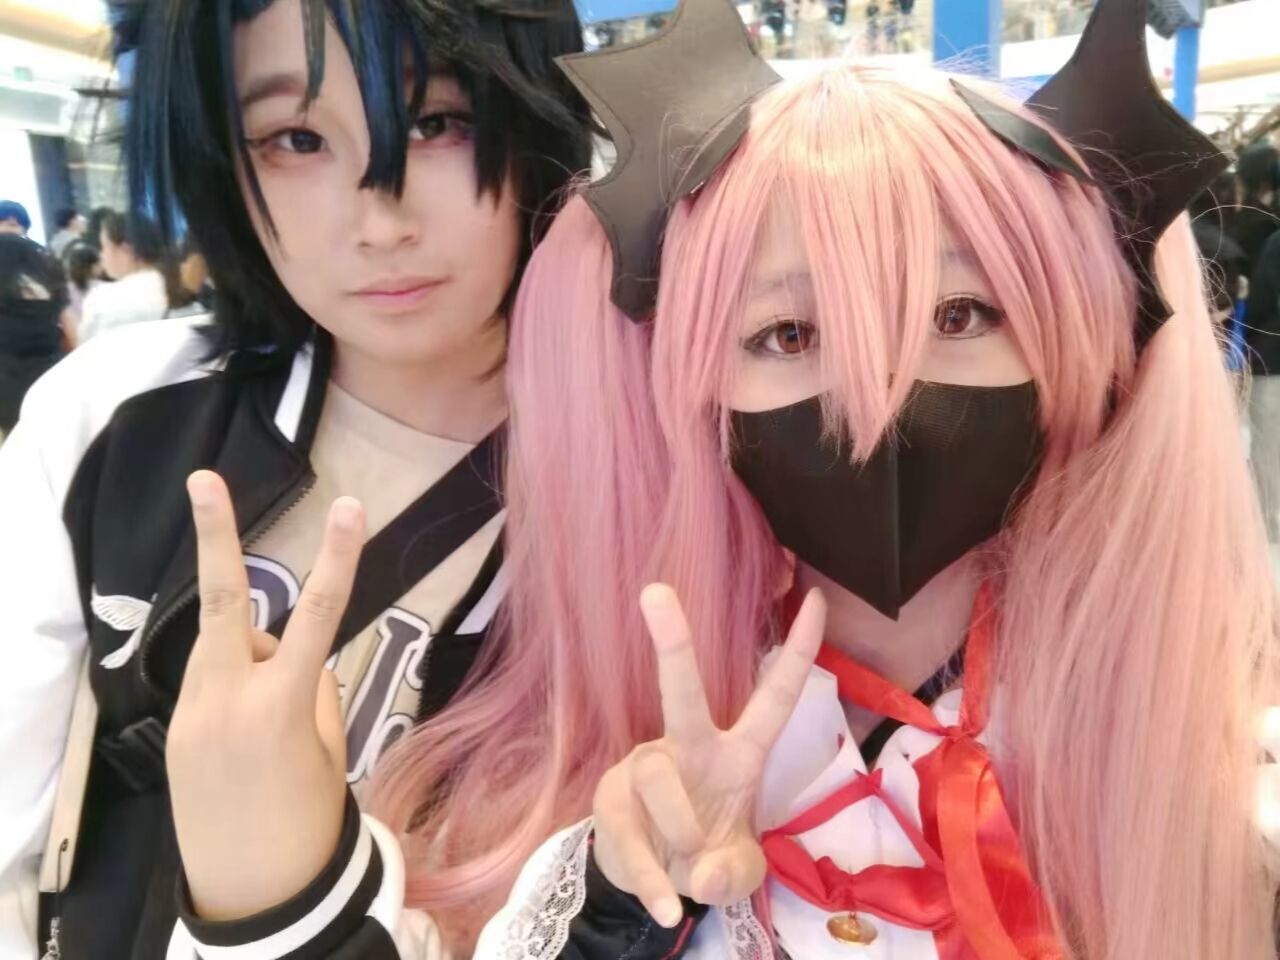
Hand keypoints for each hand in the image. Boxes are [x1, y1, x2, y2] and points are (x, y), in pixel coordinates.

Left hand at [167, 471, 364, 920]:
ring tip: (275, 724)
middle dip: (214, 536)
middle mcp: (224, 697)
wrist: (252, 892)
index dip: (340, 556)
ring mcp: (190, 713)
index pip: (321, 614)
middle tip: (202, 479)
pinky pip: (212, 684)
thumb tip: (293, 656)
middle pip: (223, 602)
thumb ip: (311, 688)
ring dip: (254, 657)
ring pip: (226, 650)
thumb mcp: (328, 749)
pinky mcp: (174, 731)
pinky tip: (249, 741)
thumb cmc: (309, 822)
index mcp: (279, 704)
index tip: (353, 506)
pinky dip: (237, 691)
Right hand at [592, 584, 825, 926]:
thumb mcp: (738, 870)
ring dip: (680, 827)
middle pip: (683, 694)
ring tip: (690, 865)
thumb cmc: (707, 854)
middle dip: (672, 645)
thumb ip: (735, 875)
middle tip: (655, 592)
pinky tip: (668, 906)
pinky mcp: (611, 799)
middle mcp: (691, 748)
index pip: (775, 698)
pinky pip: (631, 831)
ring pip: (658, 778)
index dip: (797, 652)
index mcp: (739, 753)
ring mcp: (645, 769)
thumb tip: (705, 875)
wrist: (651, 882)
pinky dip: (652, 877)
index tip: (814, 599)